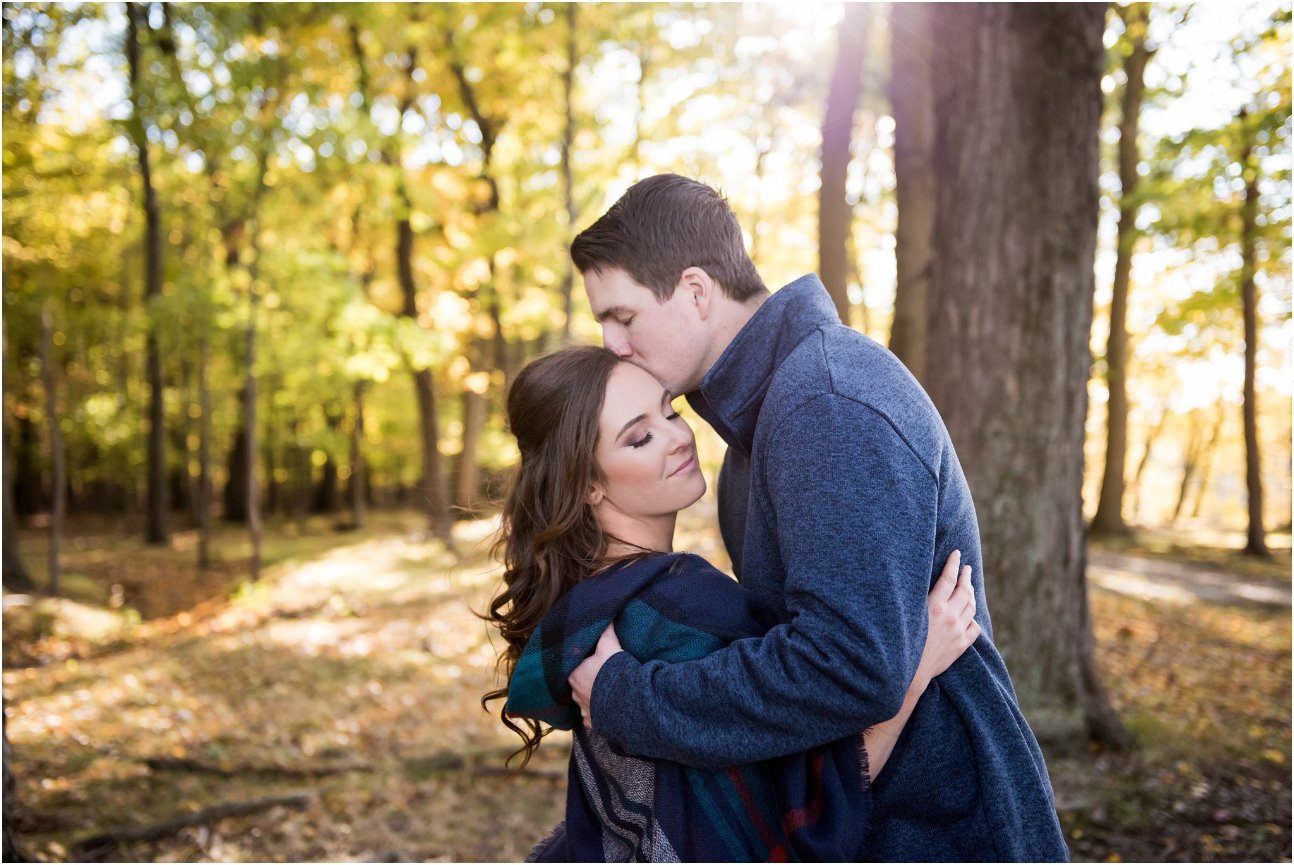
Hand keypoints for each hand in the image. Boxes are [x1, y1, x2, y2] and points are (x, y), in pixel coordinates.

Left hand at [569, 623, 623, 728]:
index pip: (573, 667)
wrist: (626, 701)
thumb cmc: (614, 671)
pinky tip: (606, 709)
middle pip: (578, 684)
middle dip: (587, 681)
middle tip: (599, 676)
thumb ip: (606, 632)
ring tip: (605, 693)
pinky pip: (592, 716)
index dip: (581, 663)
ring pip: (584, 701)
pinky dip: (598, 713)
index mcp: (574, 674)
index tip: (590, 661)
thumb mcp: (610, 646)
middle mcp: (574, 693)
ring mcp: (583, 709)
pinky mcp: (592, 722)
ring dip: (592, 697)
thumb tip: (606, 619)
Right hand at [914, 550, 979, 688]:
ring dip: (971, 594)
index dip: (953, 564)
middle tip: (966, 568)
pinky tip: (969, 615)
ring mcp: (957, 631)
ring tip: (969, 586)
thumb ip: (917, 598)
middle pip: (964, 590)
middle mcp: (949, 617)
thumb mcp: (908, 614)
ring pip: (971, 607)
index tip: (956, 553)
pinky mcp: (961, 645)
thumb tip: (921, 581)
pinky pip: (974, 628)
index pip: (948, 578)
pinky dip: (972, 619)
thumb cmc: (902, 639)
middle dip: (966, 576)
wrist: (910, 671)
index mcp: (934, 606)